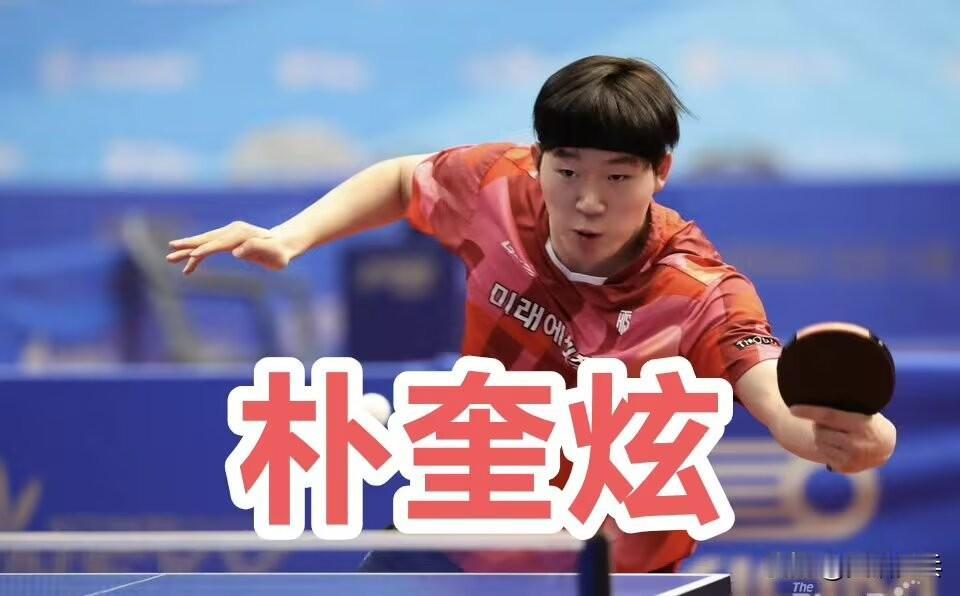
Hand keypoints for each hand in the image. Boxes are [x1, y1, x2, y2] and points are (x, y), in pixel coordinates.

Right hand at [167, 221, 294, 274]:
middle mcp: (232, 231)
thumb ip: (256, 249)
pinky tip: (188, 266)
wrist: (282, 245)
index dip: (206, 250)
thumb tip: (236, 252)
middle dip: (188, 246)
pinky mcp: (227, 241)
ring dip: (188, 250)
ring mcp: (228, 234)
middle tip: (171, 249)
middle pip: (206, 239)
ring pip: (204, 243)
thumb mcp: (272, 252)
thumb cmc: (279, 252)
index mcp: (240, 233)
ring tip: (170, 257)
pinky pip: (209, 248)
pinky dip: (198, 255)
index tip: (192, 256)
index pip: (219, 243)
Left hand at [790, 405, 895, 473]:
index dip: (809, 411)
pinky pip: (823, 453)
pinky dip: (826, 446)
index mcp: (862, 424)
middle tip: (830, 421)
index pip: (829, 416)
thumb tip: (815, 392)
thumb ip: (844, 407)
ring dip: (821, 435)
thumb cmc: (868, 421)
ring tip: (837, 432)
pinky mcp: (846, 468)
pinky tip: (839, 444)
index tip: (792, 409)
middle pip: (820, 430)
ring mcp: (852, 458)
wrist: (884, 447)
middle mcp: (857, 444)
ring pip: (819, 441)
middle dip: (819, 423)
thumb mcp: (863, 411)